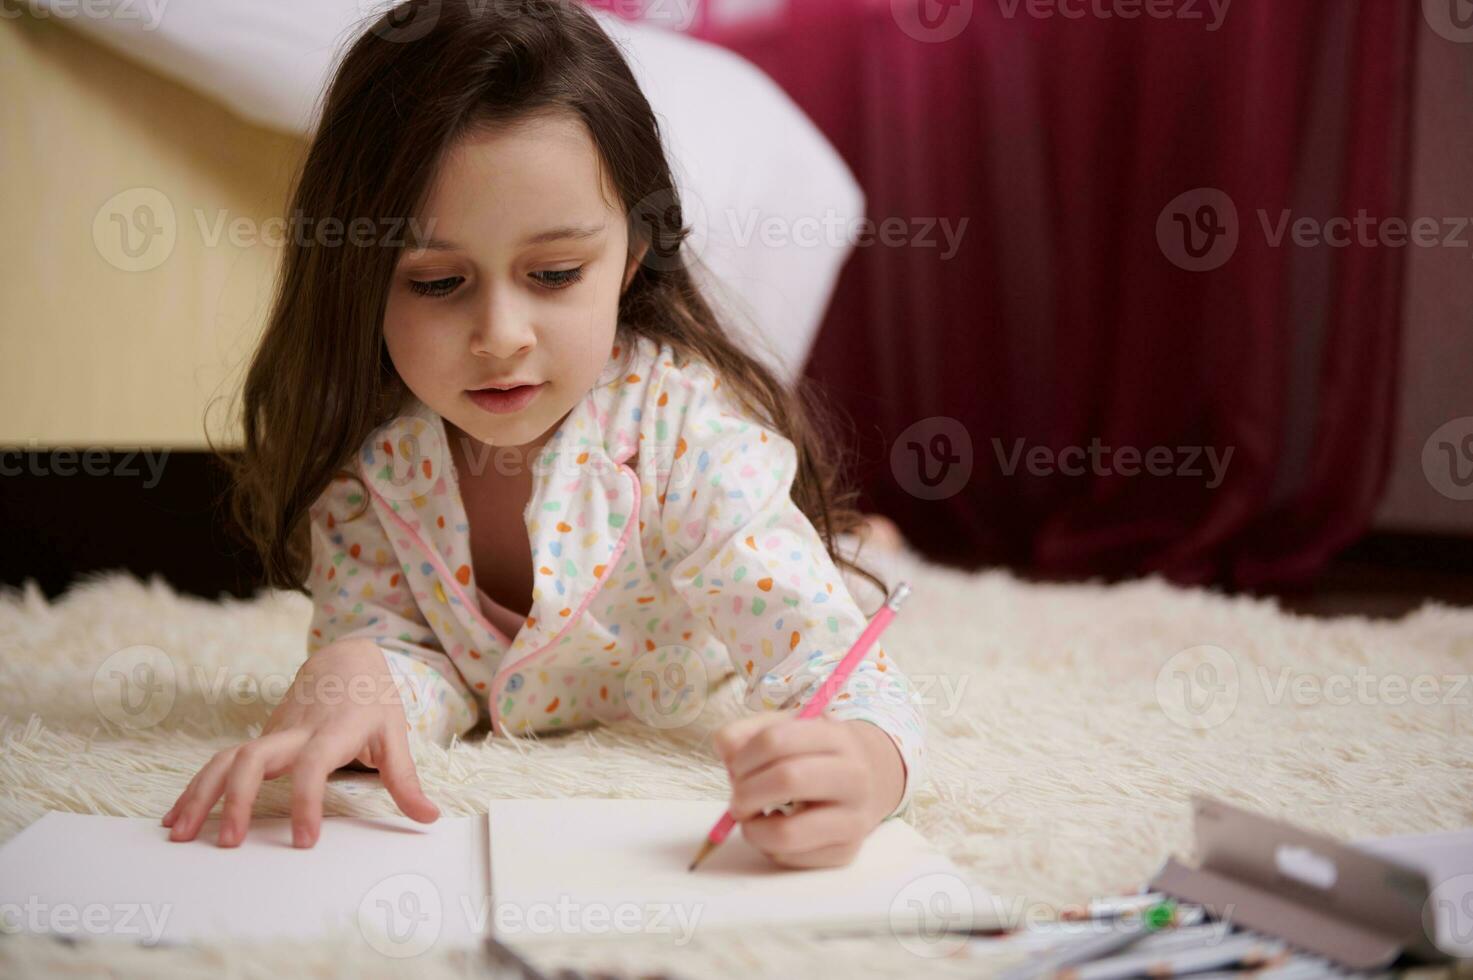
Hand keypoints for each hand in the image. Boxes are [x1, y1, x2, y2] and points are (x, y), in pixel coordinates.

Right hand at [161, 639, 438, 847]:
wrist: (346, 658)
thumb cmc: (373, 700)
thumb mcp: (395, 734)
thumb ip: (406, 779)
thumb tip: (428, 816)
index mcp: (334, 729)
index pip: (314, 764)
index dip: (306, 800)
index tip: (305, 841)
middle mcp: (295, 730)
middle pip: (254, 757)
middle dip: (238, 800)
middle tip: (230, 844)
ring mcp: (272, 732)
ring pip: (227, 758)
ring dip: (201, 795)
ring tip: (179, 834)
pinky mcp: (259, 739)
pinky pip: (221, 763)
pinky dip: (197, 788)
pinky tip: (177, 817)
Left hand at [712, 711, 905, 868]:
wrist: (869, 779)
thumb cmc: (815, 753)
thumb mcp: (788, 728)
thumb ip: (748, 733)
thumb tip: (725, 750)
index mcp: (836, 736)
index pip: (776, 740)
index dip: (743, 756)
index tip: (735, 767)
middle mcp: (853, 777)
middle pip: (786, 780)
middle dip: (746, 792)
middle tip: (738, 798)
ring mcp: (854, 818)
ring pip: (786, 833)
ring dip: (752, 829)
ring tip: (753, 817)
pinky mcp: (846, 852)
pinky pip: (790, 858)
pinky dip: (769, 846)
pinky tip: (777, 827)